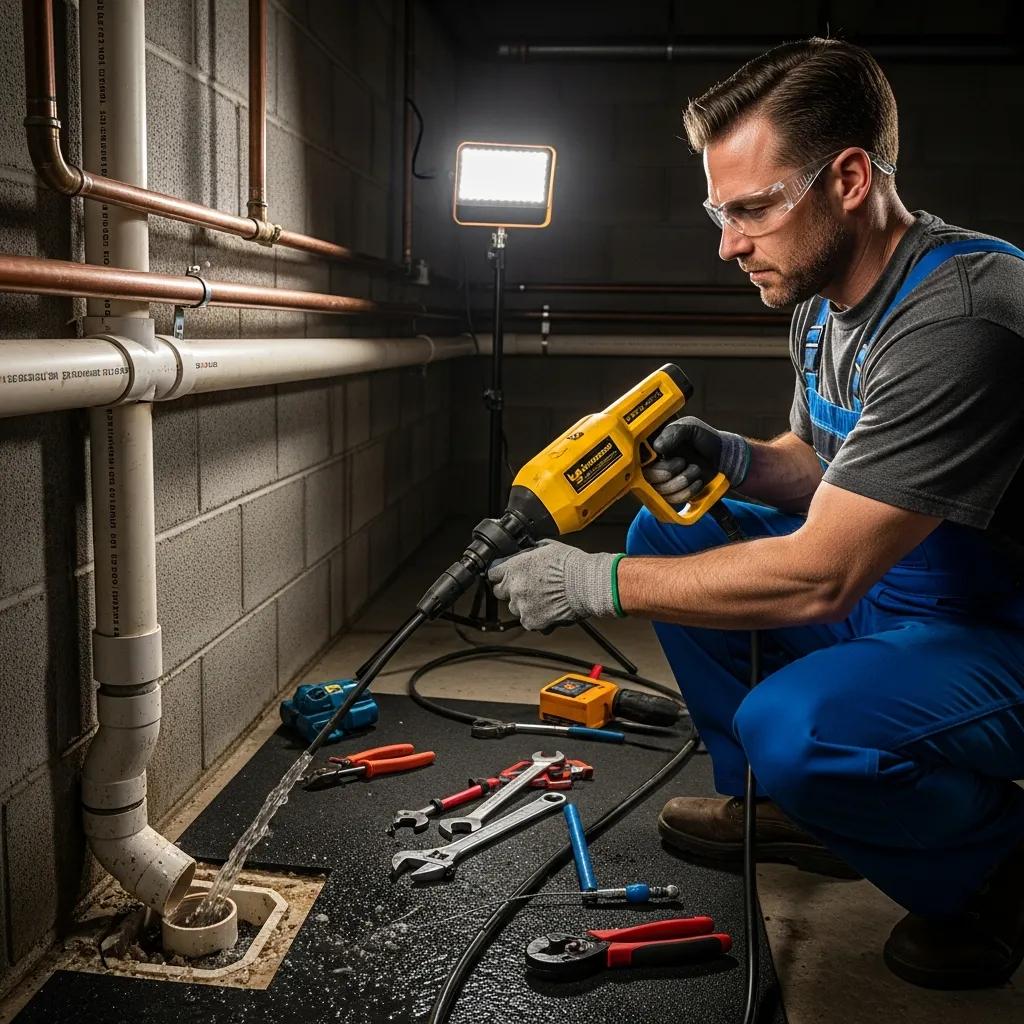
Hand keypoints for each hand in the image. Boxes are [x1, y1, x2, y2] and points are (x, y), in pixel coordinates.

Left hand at [487, 540, 618, 630]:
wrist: (586, 584)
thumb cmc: (572, 565)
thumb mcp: (548, 547)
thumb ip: (532, 552)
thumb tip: (530, 551)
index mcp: (514, 567)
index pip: (493, 573)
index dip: (500, 574)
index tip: (504, 576)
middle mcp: (514, 587)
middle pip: (500, 592)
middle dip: (511, 590)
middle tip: (527, 587)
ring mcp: (522, 606)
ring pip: (515, 608)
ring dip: (524, 604)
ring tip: (543, 599)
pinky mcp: (532, 621)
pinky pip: (528, 621)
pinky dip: (536, 618)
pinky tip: (548, 609)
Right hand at [643, 416, 749, 504]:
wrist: (724, 456)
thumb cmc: (706, 438)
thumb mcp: (690, 427)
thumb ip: (673, 432)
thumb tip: (656, 447)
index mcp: (655, 446)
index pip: (639, 458)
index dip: (647, 462)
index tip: (662, 457)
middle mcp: (656, 464)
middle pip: (647, 477)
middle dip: (666, 472)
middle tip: (682, 462)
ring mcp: (664, 480)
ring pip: (660, 490)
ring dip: (681, 481)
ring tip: (695, 470)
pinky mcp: (674, 493)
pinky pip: (672, 500)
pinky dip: (687, 492)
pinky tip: (697, 482)